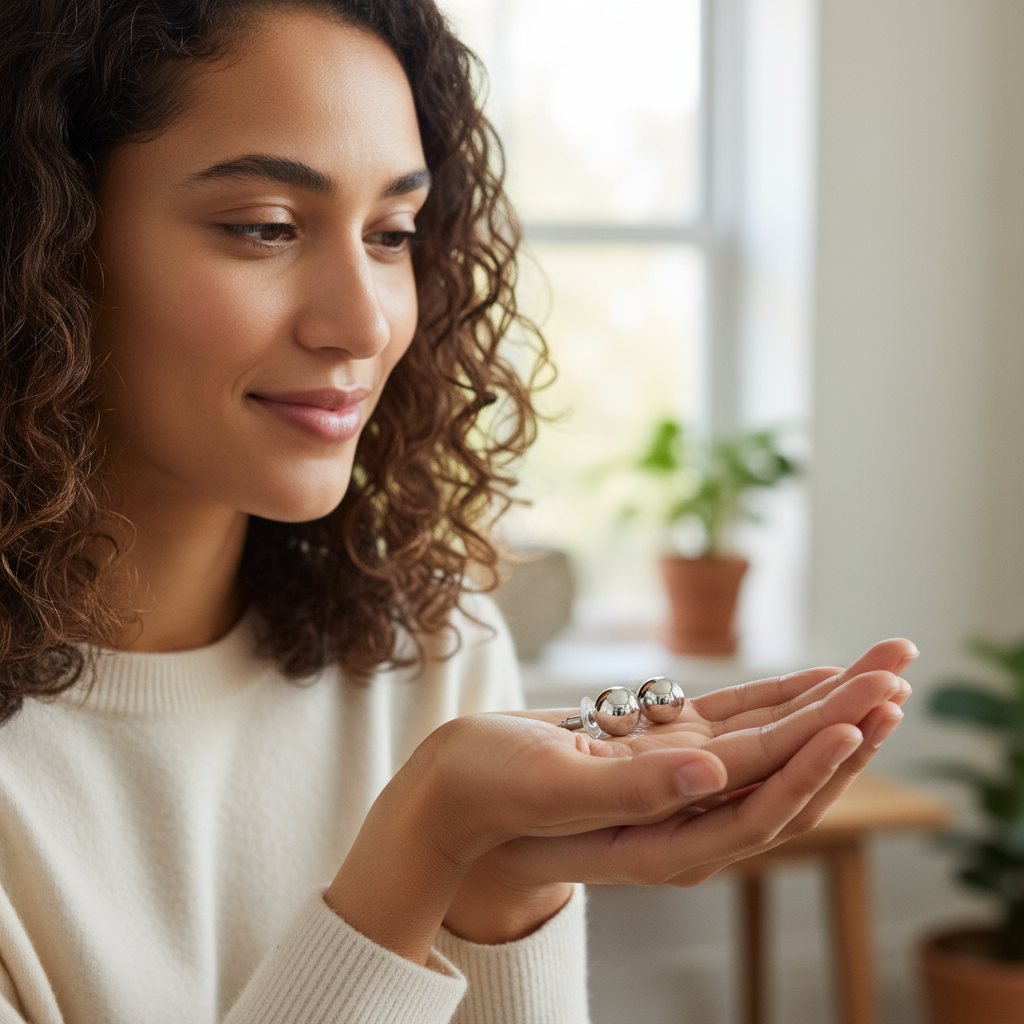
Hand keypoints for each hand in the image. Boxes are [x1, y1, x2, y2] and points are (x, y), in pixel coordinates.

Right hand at [442, 638, 915, 941]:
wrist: (452, 789)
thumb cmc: (484, 791)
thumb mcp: (549, 787)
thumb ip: (632, 789)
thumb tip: (712, 775)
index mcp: (662, 842)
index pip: (758, 805)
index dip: (812, 761)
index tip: (859, 713)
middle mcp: (683, 818)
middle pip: (784, 773)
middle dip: (845, 722)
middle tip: (897, 668)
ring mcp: (677, 781)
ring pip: (770, 744)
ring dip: (826, 704)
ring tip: (882, 663)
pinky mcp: (664, 749)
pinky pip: (735, 722)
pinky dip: (778, 698)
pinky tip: (816, 675)